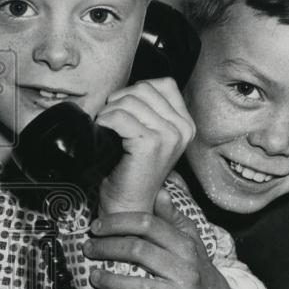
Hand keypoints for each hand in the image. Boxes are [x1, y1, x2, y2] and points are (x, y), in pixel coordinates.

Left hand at [85, 187, 235, 288]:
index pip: (148, 225)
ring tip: (94, 276)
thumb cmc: (195, 268)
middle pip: (140, 252)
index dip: (117, 223)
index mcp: (185, 246)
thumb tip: (160, 191)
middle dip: (107, 249)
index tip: (95, 227)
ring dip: (114, 282)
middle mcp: (187, 270)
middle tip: (87, 249)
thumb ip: (172, 218)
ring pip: (145, 288)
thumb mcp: (189, 241)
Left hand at [94, 78, 194, 213]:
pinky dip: (105, 120)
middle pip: (144, 89)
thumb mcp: (150, 136)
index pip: (162, 84)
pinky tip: (102, 132)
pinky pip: (120, 117)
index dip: (135, 91)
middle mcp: (183, 128)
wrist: (129, 204)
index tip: (122, 109)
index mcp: (186, 124)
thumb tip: (128, 88)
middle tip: (108, 118)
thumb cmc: (132, 169)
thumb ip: (149, 111)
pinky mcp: (151, 143)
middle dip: (119, 99)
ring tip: (105, 127)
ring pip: (130, 101)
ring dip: (109, 110)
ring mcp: (170, 136)